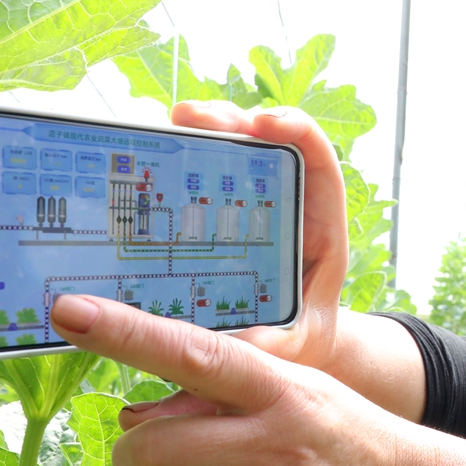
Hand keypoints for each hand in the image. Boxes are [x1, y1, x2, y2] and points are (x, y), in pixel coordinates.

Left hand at [50, 293, 418, 465]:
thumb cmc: (326, 427)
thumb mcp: (284, 388)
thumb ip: (210, 394)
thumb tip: (131, 421)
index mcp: (278, 390)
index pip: (193, 354)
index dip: (126, 333)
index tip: (71, 311)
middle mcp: (273, 448)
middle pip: (150, 452)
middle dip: (137, 454)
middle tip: (157, 451)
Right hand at [169, 101, 346, 370]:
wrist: (286, 344)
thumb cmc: (296, 338)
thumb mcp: (291, 345)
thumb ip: (271, 344)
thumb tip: (240, 348)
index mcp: (316, 227)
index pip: (316, 161)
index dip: (296, 131)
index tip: (265, 123)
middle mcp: (284, 205)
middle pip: (265, 143)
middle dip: (232, 119)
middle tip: (193, 117)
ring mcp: (248, 204)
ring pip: (229, 150)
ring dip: (203, 126)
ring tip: (175, 120)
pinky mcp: (216, 213)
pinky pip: (197, 175)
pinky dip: (176, 155)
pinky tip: (148, 150)